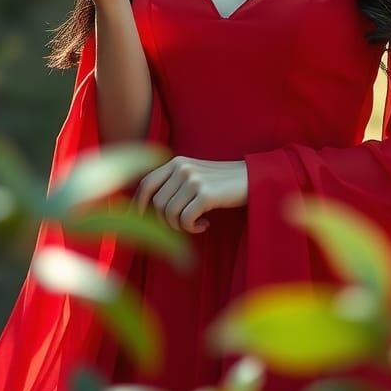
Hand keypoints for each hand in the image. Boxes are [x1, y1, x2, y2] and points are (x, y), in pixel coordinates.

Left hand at [133, 157, 247, 233]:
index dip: (138, 204)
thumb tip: (146, 207)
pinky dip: (192, 228)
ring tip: (196, 223)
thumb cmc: (221, 183)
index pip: (146, 183)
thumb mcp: (195, 176)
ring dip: (181, 226)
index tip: (140, 219)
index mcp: (176, 162)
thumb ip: (173, 184)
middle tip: (184, 224)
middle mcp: (182, 168)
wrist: (252, 179)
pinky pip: (186, 219)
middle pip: (157, 204)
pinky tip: (205, 225)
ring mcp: (194, 179)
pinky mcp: (206, 193)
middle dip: (167, 221)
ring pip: (170, 213)